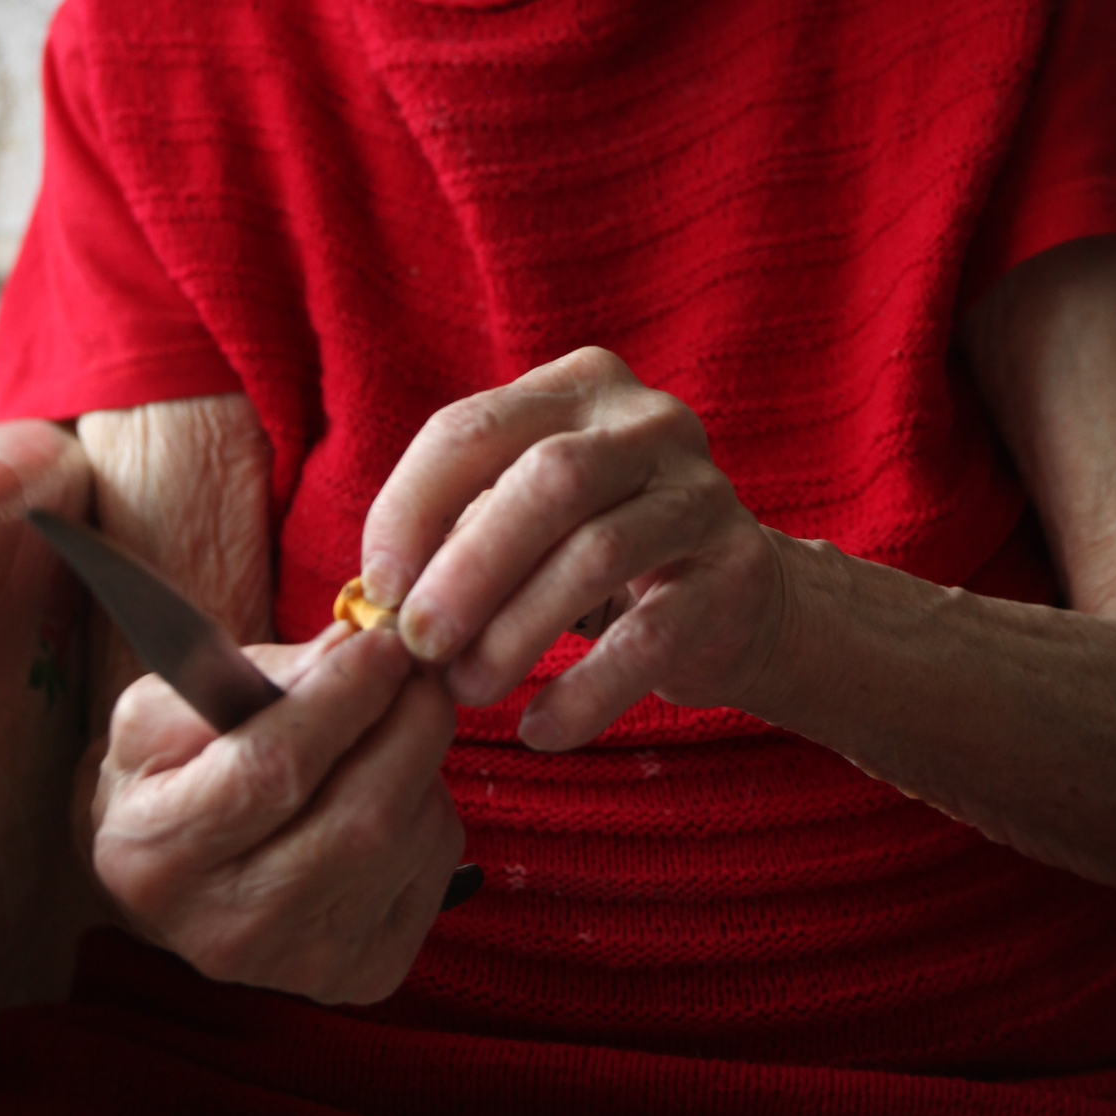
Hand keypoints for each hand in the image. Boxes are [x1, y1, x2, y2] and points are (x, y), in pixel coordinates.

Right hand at [82, 621, 462, 1003]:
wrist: (172, 881)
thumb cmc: (170, 775)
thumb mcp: (166, 707)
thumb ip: (247, 671)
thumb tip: (353, 644)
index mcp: (155, 856)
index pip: (273, 772)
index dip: (343, 697)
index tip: (381, 642)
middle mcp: (227, 928)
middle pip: (360, 817)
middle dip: (407, 723)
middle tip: (416, 668)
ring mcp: (302, 966)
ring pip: (408, 837)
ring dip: (421, 762)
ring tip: (389, 728)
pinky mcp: (364, 974)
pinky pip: (436, 867)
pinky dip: (431, 810)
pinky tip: (391, 790)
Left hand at [359, 346, 793, 749]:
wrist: (736, 597)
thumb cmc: (595, 551)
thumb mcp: (526, 516)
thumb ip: (458, 532)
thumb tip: (381, 601)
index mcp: (577, 387)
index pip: (470, 428)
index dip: (409, 511)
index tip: (378, 591)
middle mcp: (648, 423)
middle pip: (546, 481)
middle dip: (467, 569)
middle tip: (419, 646)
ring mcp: (702, 494)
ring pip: (596, 554)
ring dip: (516, 632)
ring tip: (468, 690)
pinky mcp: (738, 573)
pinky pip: (652, 636)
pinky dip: (587, 689)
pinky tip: (541, 728)